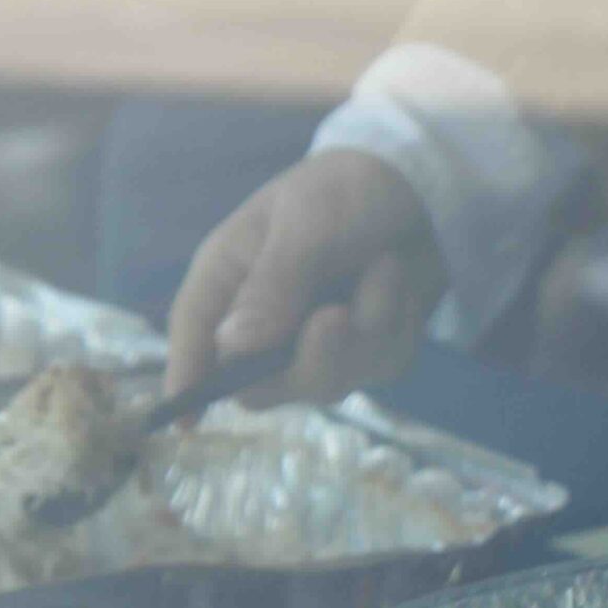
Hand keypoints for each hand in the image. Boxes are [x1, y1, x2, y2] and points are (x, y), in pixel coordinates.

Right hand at [165, 149, 446, 405]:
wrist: (421, 184)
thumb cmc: (346, 189)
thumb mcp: (307, 221)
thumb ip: (273, 284)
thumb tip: (231, 348)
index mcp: (230, 275)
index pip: (193, 334)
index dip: (186, 378)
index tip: (187, 422)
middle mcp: (264, 318)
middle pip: (261, 383)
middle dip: (310, 359)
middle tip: (340, 316)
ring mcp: (313, 342)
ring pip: (325, 383)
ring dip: (366, 330)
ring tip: (385, 267)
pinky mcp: (361, 352)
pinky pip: (377, 369)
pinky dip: (396, 327)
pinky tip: (398, 284)